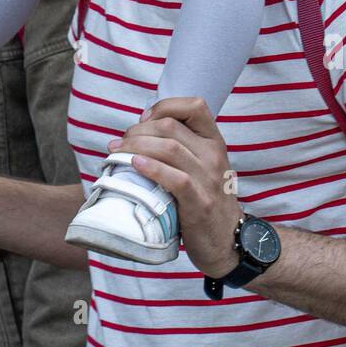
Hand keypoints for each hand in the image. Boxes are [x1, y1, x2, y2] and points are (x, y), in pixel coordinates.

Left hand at [109, 97, 242, 277]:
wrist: (228, 241)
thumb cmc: (205, 200)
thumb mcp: (203, 167)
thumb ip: (182, 147)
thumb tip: (141, 130)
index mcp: (214, 142)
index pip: (194, 106)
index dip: (163, 107)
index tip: (144, 119)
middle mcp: (214, 155)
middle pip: (170, 126)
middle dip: (138, 130)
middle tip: (120, 143)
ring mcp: (209, 179)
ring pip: (168, 148)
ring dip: (135, 147)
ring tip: (117, 153)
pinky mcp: (200, 203)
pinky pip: (175, 179)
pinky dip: (151, 168)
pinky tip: (134, 166)